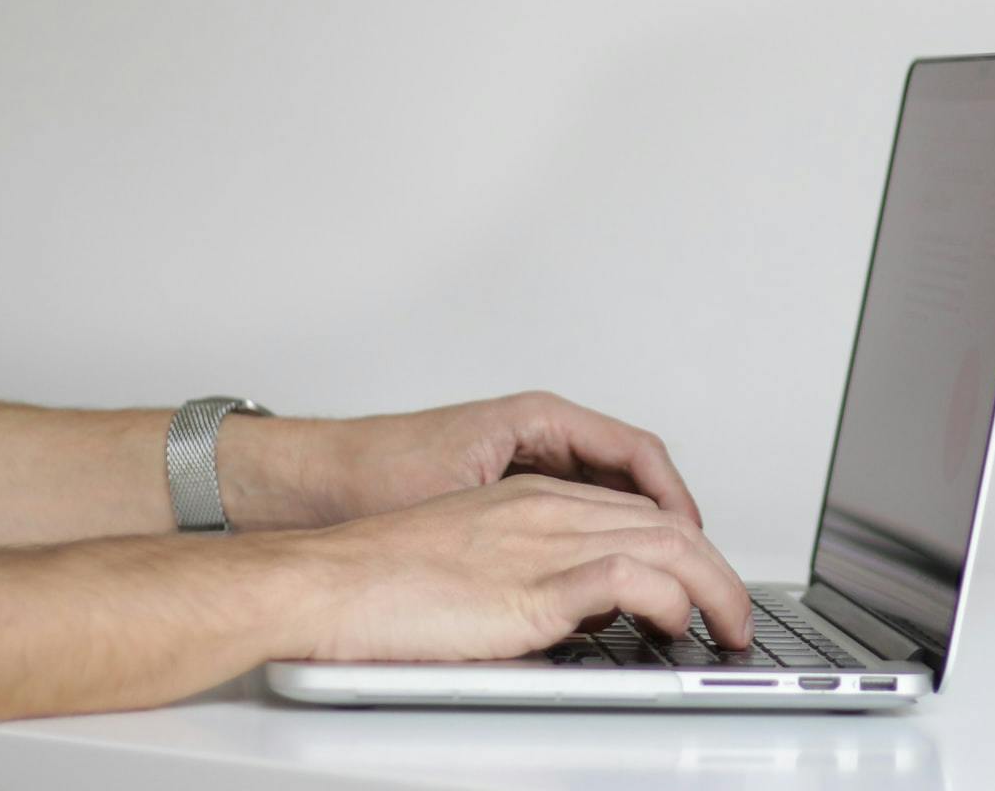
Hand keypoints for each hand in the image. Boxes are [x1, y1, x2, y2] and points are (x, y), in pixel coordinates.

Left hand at [220, 391, 702, 531]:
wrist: (302, 483)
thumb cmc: (368, 473)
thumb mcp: (464, 497)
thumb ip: (532, 522)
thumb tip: (595, 554)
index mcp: (538, 419)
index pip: (636, 452)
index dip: (674, 498)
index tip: (692, 536)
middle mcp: (538, 434)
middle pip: (631, 472)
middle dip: (665, 518)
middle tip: (690, 564)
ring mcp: (524, 460)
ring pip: (605, 495)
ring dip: (634, 531)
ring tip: (657, 573)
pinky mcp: (506, 489)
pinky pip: (574, 511)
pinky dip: (598, 540)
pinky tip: (601, 576)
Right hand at [299, 474, 752, 660]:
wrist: (323, 581)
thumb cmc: (376, 580)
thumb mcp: (472, 564)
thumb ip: (530, 576)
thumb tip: (577, 615)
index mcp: (531, 498)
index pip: (637, 510)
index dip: (684, 546)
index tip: (704, 581)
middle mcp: (547, 510)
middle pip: (666, 523)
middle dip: (718, 568)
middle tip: (735, 612)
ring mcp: (542, 543)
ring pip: (666, 544)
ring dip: (713, 588)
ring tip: (729, 626)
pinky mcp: (531, 586)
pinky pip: (628, 581)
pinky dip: (670, 600)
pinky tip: (678, 623)